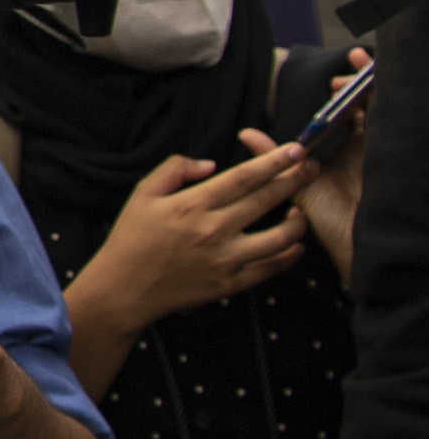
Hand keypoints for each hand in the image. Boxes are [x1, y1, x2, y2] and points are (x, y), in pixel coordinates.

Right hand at [93, 143, 313, 324]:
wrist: (124, 288)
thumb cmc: (131, 238)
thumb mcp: (142, 194)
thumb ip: (174, 169)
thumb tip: (211, 164)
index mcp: (191, 205)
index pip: (243, 177)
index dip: (273, 161)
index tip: (295, 150)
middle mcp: (213, 230)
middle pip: (266, 200)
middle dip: (294, 180)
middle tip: (312, 168)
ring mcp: (225, 259)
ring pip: (279, 237)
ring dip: (298, 221)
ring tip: (302, 210)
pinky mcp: (230, 283)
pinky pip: (270, 268)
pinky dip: (289, 256)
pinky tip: (295, 245)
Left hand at [252, 50, 370, 283]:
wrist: (354, 250)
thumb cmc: (328, 223)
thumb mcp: (295, 187)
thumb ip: (272, 159)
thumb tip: (245, 133)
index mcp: (344, 153)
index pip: (349, 115)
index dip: (348, 94)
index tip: (337, 76)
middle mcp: (366, 150)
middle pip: (369, 107)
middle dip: (362, 84)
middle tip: (349, 71)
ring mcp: (381, 155)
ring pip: (382, 112)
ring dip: (373, 89)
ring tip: (360, 72)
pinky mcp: (390, 160)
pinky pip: (392, 128)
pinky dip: (385, 106)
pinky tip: (375, 92)